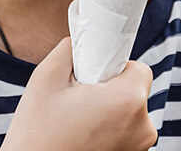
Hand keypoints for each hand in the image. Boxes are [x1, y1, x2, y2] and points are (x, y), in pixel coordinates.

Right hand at [4, 38, 156, 150]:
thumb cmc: (37, 133)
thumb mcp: (45, 78)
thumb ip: (70, 50)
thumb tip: (81, 41)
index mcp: (129, 100)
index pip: (139, 69)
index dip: (115, 68)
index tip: (92, 77)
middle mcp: (143, 127)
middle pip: (135, 93)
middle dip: (112, 92)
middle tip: (79, 101)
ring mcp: (139, 149)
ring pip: (130, 117)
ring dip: (111, 115)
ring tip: (78, 123)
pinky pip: (125, 136)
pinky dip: (109, 134)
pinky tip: (83, 138)